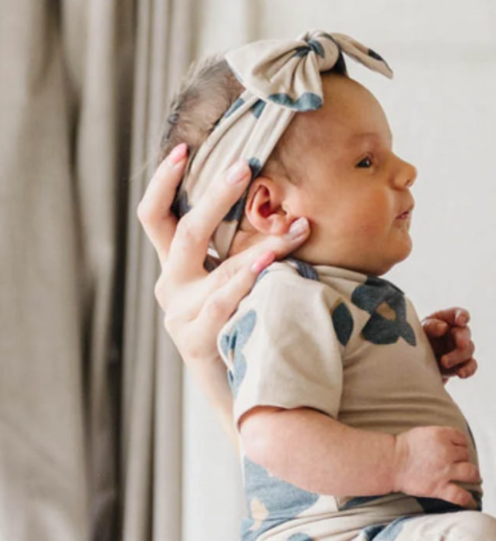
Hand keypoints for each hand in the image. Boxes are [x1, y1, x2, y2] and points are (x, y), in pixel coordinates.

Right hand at [136, 144, 309, 367]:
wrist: (241, 394)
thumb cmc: (245, 330)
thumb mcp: (236, 284)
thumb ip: (242, 250)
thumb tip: (281, 203)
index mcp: (176, 266)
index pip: (156, 215)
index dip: (164, 181)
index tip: (183, 146)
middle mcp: (171, 285)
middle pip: (184, 229)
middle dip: (216, 194)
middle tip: (246, 164)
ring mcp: (179, 315)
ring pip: (216, 267)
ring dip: (261, 243)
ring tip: (295, 226)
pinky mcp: (193, 341)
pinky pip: (222, 303)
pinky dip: (248, 280)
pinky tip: (272, 265)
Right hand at [393, 426, 480, 508]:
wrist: (391, 463)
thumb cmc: (402, 448)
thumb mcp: (424, 432)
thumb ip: (440, 436)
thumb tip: (451, 442)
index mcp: (442, 436)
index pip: (462, 439)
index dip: (460, 445)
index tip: (458, 449)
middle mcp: (446, 452)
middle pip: (466, 455)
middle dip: (463, 459)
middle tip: (460, 463)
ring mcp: (445, 471)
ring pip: (470, 472)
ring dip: (473, 475)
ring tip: (473, 478)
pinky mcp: (439, 487)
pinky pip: (460, 495)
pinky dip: (467, 500)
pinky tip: (471, 503)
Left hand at [423, 306, 476, 382]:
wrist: (416, 362)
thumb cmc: (419, 339)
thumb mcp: (420, 330)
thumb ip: (431, 326)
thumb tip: (444, 327)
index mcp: (447, 320)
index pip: (458, 313)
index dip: (462, 316)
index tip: (461, 321)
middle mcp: (457, 333)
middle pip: (465, 333)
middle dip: (463, 338)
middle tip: (460, 344)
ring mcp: (461, 349)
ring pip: (468, 350)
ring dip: (458, 357)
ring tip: (444, 362)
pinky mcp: (461, 364)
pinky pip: (471, 366)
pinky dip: (468, 370)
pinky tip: (461, 374)